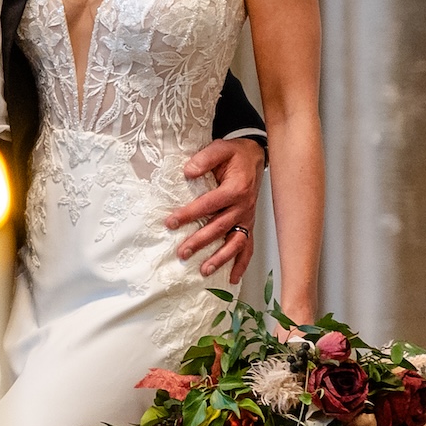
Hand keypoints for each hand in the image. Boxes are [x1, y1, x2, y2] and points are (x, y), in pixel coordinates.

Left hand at [166, 136, 263, 278]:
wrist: (254, 156)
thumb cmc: (235, 154)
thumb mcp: (220, 148)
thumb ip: (204, 159)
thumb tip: (188, 171)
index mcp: (236, 189)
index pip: (209, 205)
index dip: (189, 214)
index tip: (171, 222)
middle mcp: (244, 207)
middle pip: (220, 228)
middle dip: (200, 242)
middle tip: (182, 253)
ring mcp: (247, 218)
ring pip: (235, 242)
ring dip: (220, 258)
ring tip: (204, 271)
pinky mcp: (248, 224)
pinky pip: (247, 246)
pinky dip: (242, 263)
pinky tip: (232, 278)